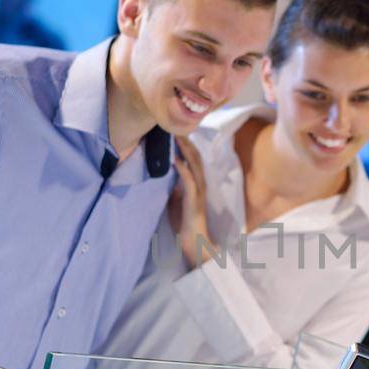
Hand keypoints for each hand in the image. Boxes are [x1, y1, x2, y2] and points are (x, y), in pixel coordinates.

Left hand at [168, 136, 213, 268]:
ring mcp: (199, 191)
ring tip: (178, 136)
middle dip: (187, 142)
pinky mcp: (194, 200)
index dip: (187, 146)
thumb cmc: (185, 225)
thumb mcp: (176, 203)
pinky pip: (189, 180)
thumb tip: (168, 179)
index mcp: (196, 184)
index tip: (177, 132)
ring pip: (195, 165)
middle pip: (196, 157)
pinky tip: (175, 159)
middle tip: (177, 126)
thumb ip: (174, 190)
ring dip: (186, 150)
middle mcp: (200, 184)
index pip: (193, 160)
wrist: (194, 243)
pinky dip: (183, 168)